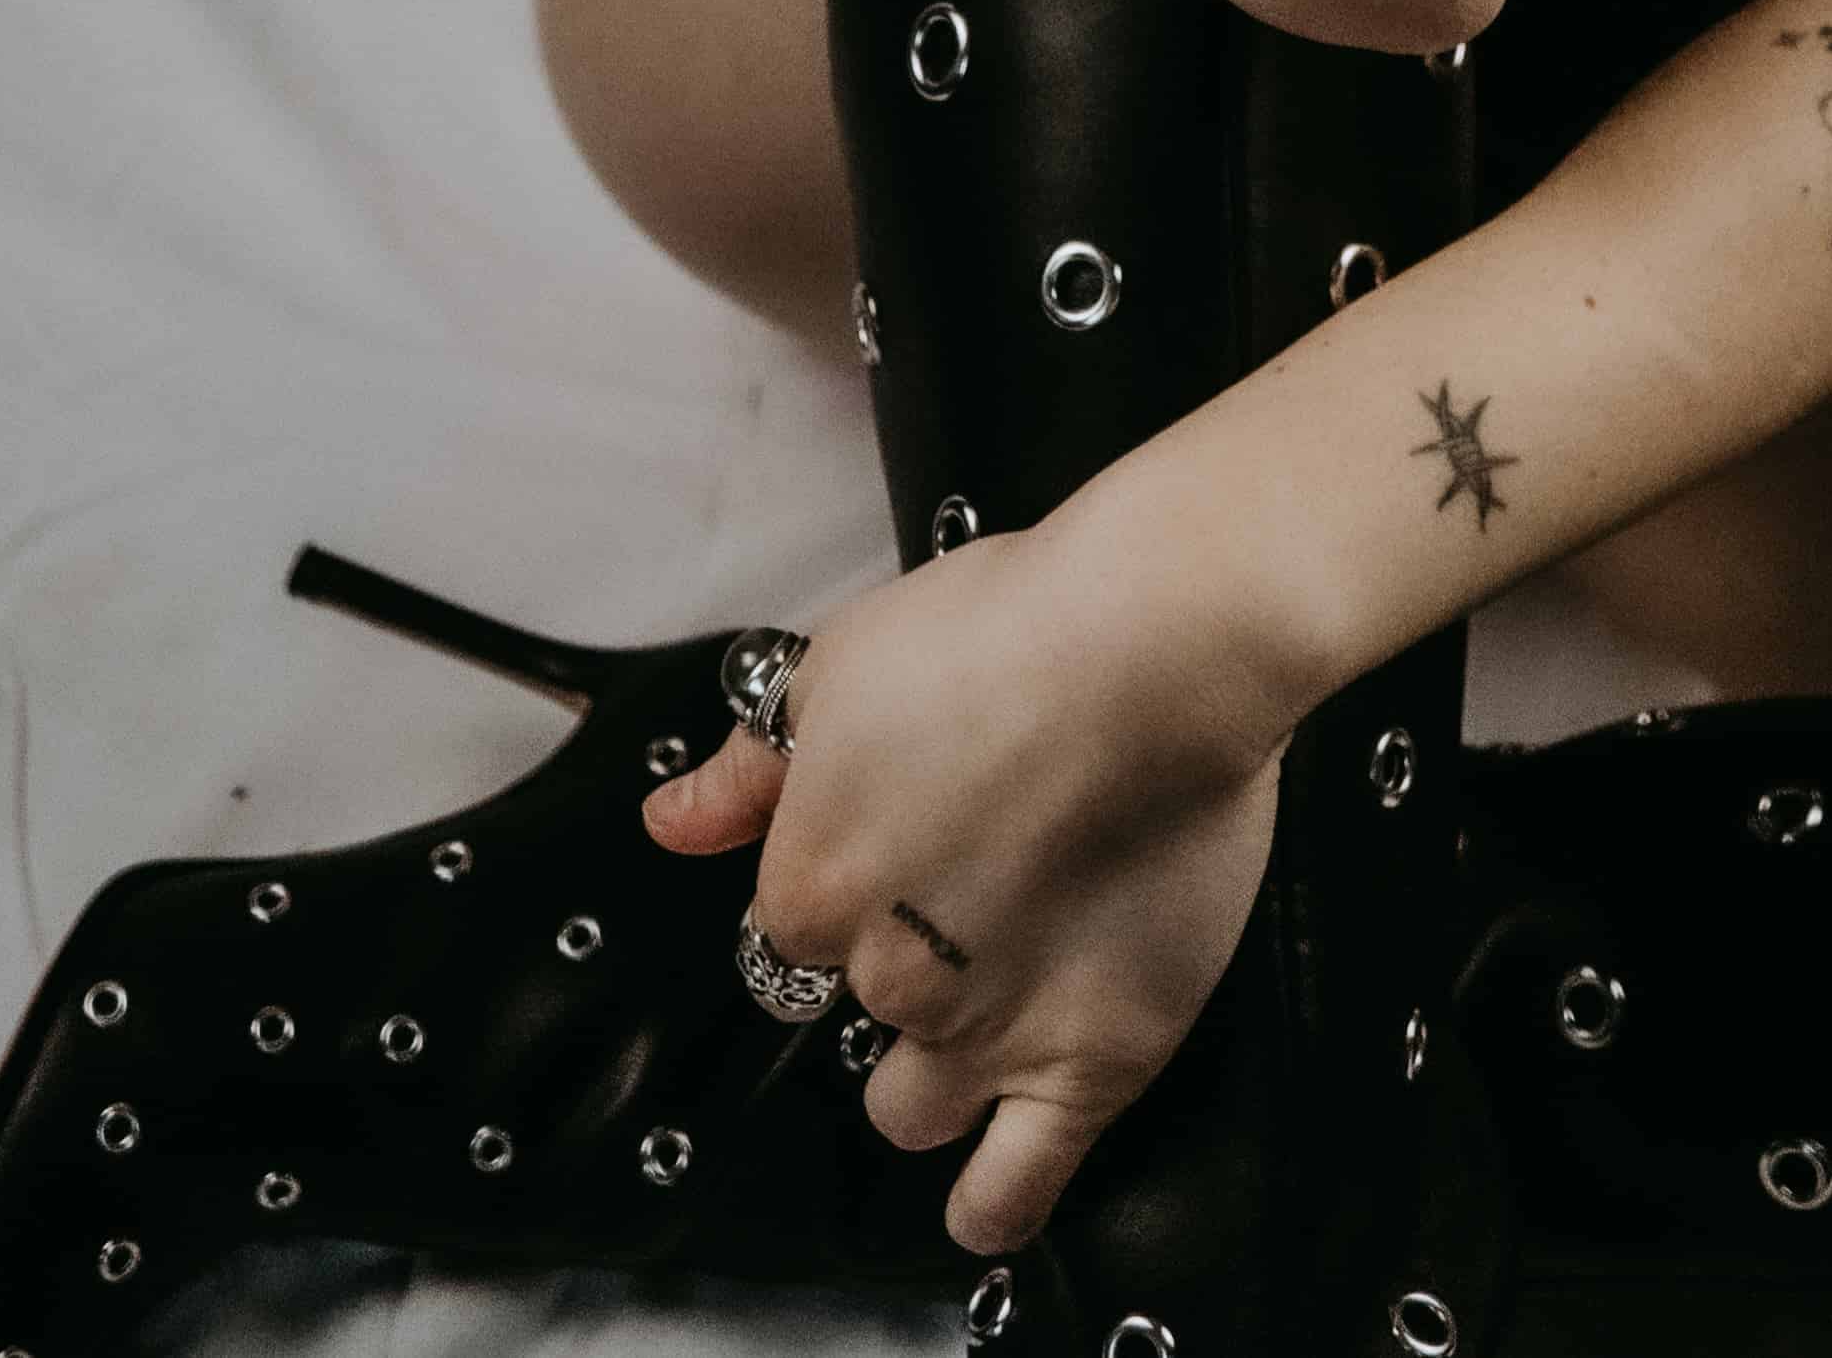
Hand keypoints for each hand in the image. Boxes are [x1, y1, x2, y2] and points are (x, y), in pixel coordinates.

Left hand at [646, 523, 1285, 1254]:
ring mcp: (985, 1030)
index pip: (791, 926)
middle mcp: (885, 974)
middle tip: (967, 883)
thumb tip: (676, 817)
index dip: (847, 879)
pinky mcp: (1088, 1060)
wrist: (1155, 642)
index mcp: (811, 883)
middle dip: (896, 957)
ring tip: (983, 997)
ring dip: (932, 1068)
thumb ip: (750, 767)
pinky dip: (987, 1204)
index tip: (901, 838)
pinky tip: (978, 1203)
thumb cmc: (1014, 627)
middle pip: (855, 1007)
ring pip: (913, 1104)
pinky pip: (1013, 1184)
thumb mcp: (841, 663)